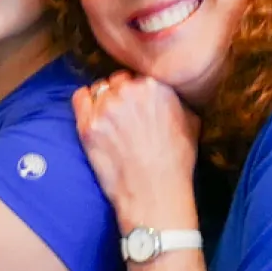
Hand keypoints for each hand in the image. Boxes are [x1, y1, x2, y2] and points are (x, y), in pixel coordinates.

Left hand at [71, 73, 202, 237]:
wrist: (155, 194)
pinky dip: (85, 103)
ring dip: (103, 100)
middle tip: (125, 116)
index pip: (139, 77)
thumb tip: (168, 94)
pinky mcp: (88, 125)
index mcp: (155, 86)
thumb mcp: (192, 123)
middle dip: (121, 94)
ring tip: (111, 121)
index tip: (139, 106)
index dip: (139, 91)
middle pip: (118, 81)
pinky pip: (79, 98)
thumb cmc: (176, 163)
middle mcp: (129, 91)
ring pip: (99, 89)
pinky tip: (92, 116)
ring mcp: (106, 108)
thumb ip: (176, 99)